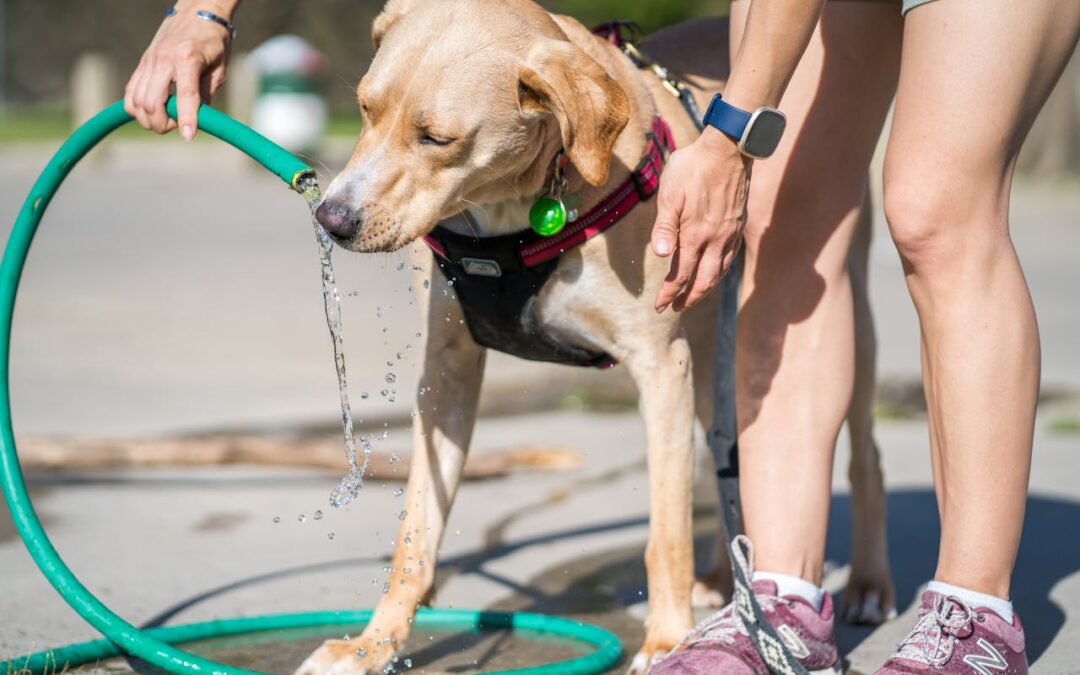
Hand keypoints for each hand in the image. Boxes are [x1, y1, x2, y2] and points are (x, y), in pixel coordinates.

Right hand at [124, 1, 234, 139]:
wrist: (195, 13)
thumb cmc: (213, 42)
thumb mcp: (219, 68)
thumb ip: (207, 93)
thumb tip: (197, 119)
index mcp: (188, 58)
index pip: (185, 95)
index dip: (186, 119)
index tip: (189, 137)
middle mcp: (164, 59)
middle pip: (151, 102)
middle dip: (162, 124)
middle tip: (177, 127)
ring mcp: (149, 61)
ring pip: (137, 101)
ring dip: (149, 119)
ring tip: (166, 120)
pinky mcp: (142, 63)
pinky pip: (130, 92)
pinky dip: (136, 108)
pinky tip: (151, 112)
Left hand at [651, 127, 751, 312]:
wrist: (729, 147)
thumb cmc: (693, 167)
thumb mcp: (670, 194)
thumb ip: (664, 227)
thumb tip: (660, 255)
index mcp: (695, 234)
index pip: (681, 274)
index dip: (669, 293)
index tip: (659, 306)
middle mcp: (716, 239)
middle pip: (703, 281)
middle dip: (687, 299)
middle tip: (674, 308)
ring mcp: (730, 233)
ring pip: (719, 273)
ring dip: (705, 290)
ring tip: (692, 297)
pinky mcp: (738, 225)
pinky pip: (730, 258)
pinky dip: (719, 273)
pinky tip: (714, 273)